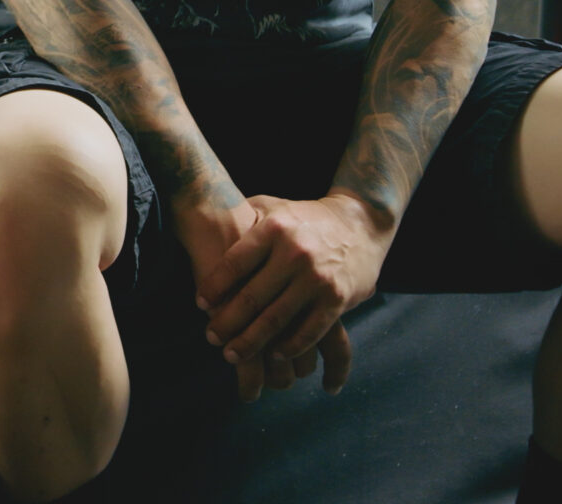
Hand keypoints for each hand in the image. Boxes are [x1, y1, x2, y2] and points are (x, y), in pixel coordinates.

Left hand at [175, 200, 332, 399]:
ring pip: (276, 320)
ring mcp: (317, 278)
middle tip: (210, 338)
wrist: (360, 222)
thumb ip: (244, 215)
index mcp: (275, 229)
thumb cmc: (305, 218)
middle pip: (251, 298)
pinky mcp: (337, 299)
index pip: (234, 263)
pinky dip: (290, 348)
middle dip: (226, 323)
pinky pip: (308, 331)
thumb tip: (206, 220)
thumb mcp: (274, 206)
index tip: (200, 304)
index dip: (213, 287)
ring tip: (232, 354)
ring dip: (251, 343)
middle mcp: (295, 254)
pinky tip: (274, 356)